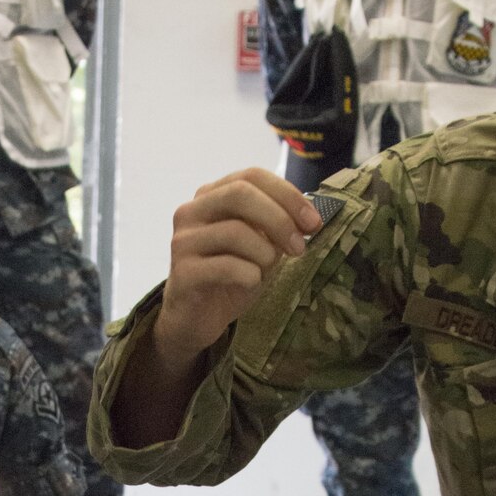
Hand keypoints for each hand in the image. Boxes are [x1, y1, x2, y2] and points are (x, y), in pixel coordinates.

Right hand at [156, 169, 322, 361]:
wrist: (196, 319)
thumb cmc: (230, 278)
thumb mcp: (260, 246)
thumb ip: (277, 226)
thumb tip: (309, 219)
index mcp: (211, 196)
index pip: (251, 176)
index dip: (287, 194)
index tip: (313, 222)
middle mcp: (191, 211)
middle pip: (240, 193)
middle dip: (278, 219)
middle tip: (298, 247)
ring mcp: (183, 241)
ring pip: (235, 231)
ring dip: (265, 253)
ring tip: (268, 269)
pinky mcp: (182, 272)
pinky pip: (227, 266)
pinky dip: (250, 275)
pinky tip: (251, 283)